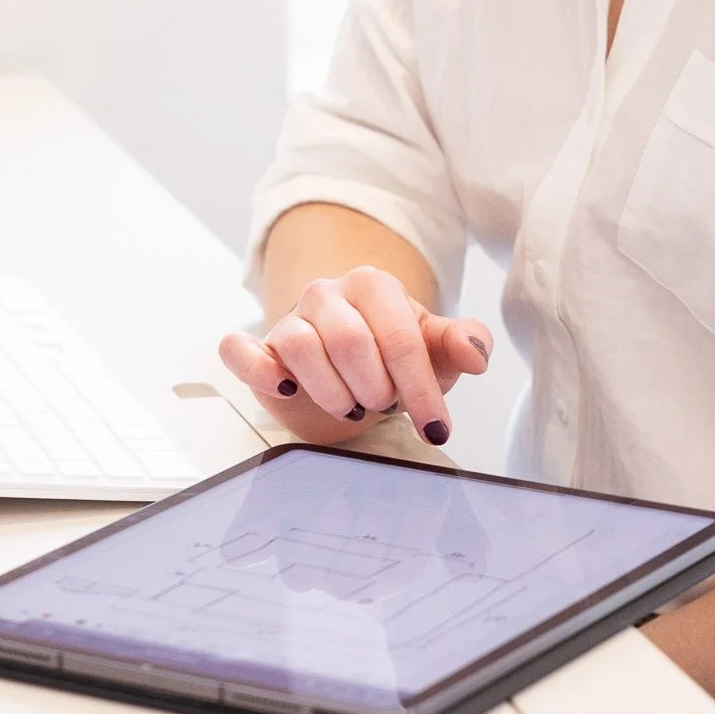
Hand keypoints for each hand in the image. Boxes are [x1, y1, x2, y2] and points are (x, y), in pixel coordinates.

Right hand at [218, 265, 493, 446]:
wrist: (353, 373)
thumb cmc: (395, 359)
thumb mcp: (434, 352)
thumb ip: (462, 344)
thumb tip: (476, 352)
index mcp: (373, 285)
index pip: (398, 336)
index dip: (420, 387)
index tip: (436, 428)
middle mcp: (326, 293)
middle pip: (349, 340)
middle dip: (376, 387)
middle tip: (385, 405)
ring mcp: (289, 318)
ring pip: (300, 346)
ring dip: (332, 391)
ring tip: (350, 405)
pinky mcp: (259, 349)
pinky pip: (239, 349)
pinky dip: (257, 368)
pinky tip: (285, 389)